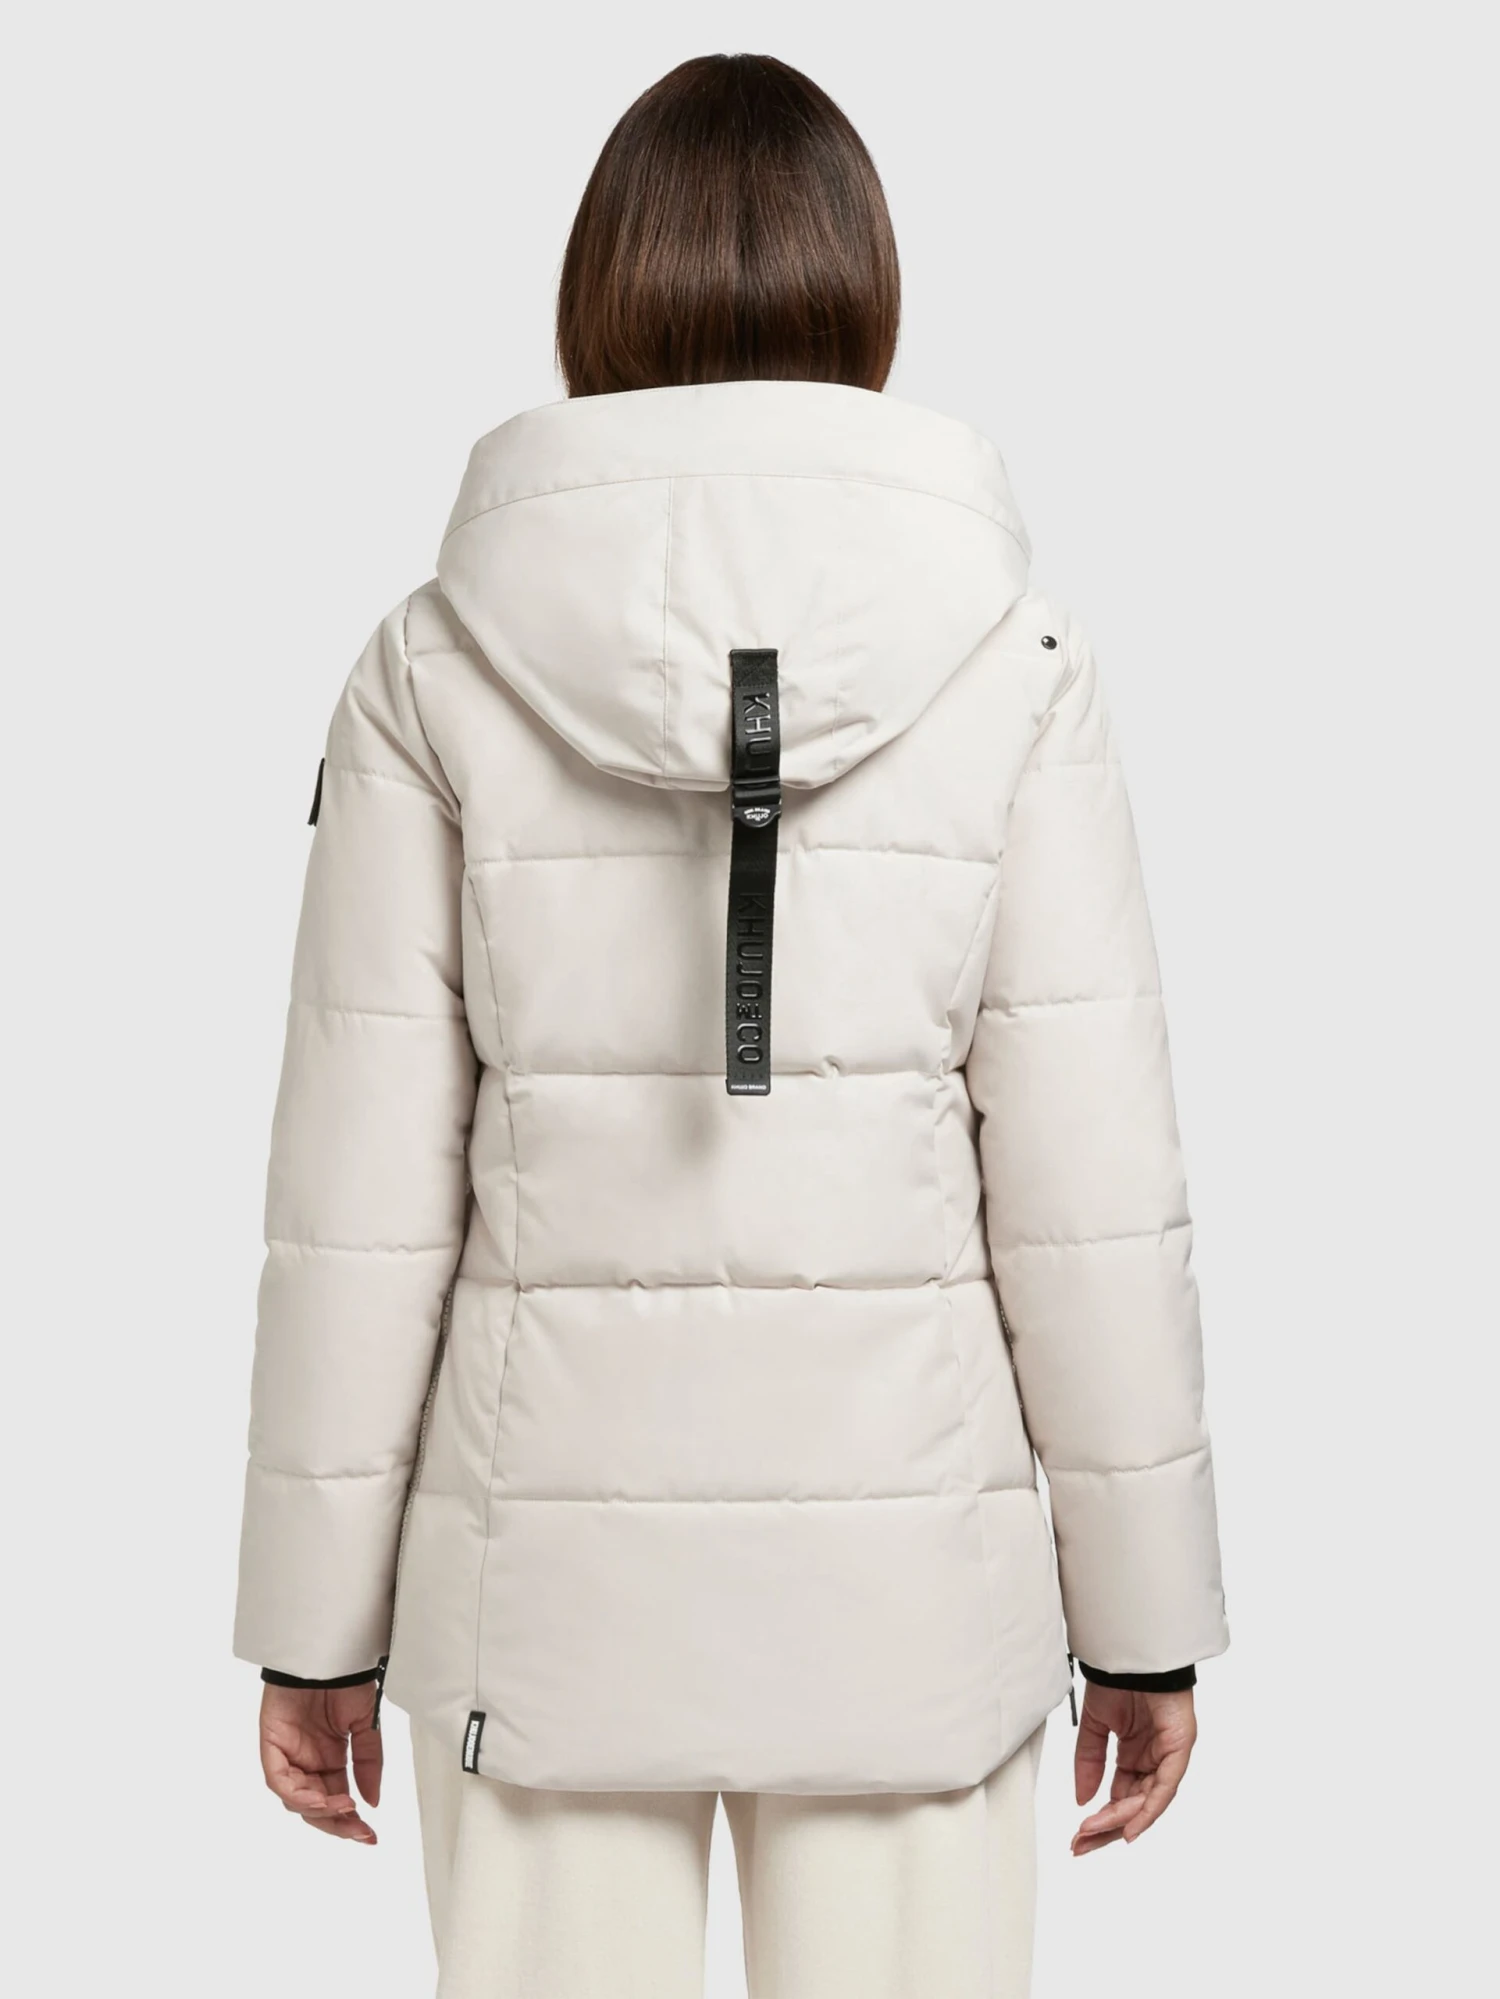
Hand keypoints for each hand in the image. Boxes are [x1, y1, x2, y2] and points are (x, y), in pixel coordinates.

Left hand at [259, 1682, 382, 1843]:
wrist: (329, 1655)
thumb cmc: (345, 1681)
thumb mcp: (366, 1726)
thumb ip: (368, 1764)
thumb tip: (373, 1801)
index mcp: (330, 1760)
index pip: (337, 1800)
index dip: (351, 1821)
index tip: (370, 1835)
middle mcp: (307, 1762)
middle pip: (315, 1807)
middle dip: (336, 1823)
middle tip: (358, 1832)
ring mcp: (288, 1755)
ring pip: (296, 1800)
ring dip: (320, 1810)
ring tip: (343, 1808)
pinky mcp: (271, 1745)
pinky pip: (279, 1781)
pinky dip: (297, 1794)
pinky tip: (317, 1799)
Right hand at [1071, 1683, 1195, 1855]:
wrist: (1129, 1653)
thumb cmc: (1117, 1681)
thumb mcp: (1095, 1727)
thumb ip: (1088, 1762)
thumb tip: (1083, 1799)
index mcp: (1134, 1756)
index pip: (1119, 1798)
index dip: (1099, 1820)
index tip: (1078, 1836)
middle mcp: (1153, 1761)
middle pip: (1133, 1807)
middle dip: (1106, 1829)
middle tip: (1081, 1845)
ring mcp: (1168, 1757)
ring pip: (1147, 1802)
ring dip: (1119, 1819)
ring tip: (1092, 1829)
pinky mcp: (1179, 1750)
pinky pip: (1165, 1788)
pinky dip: (1148, 1810)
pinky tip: (1130, 1827)